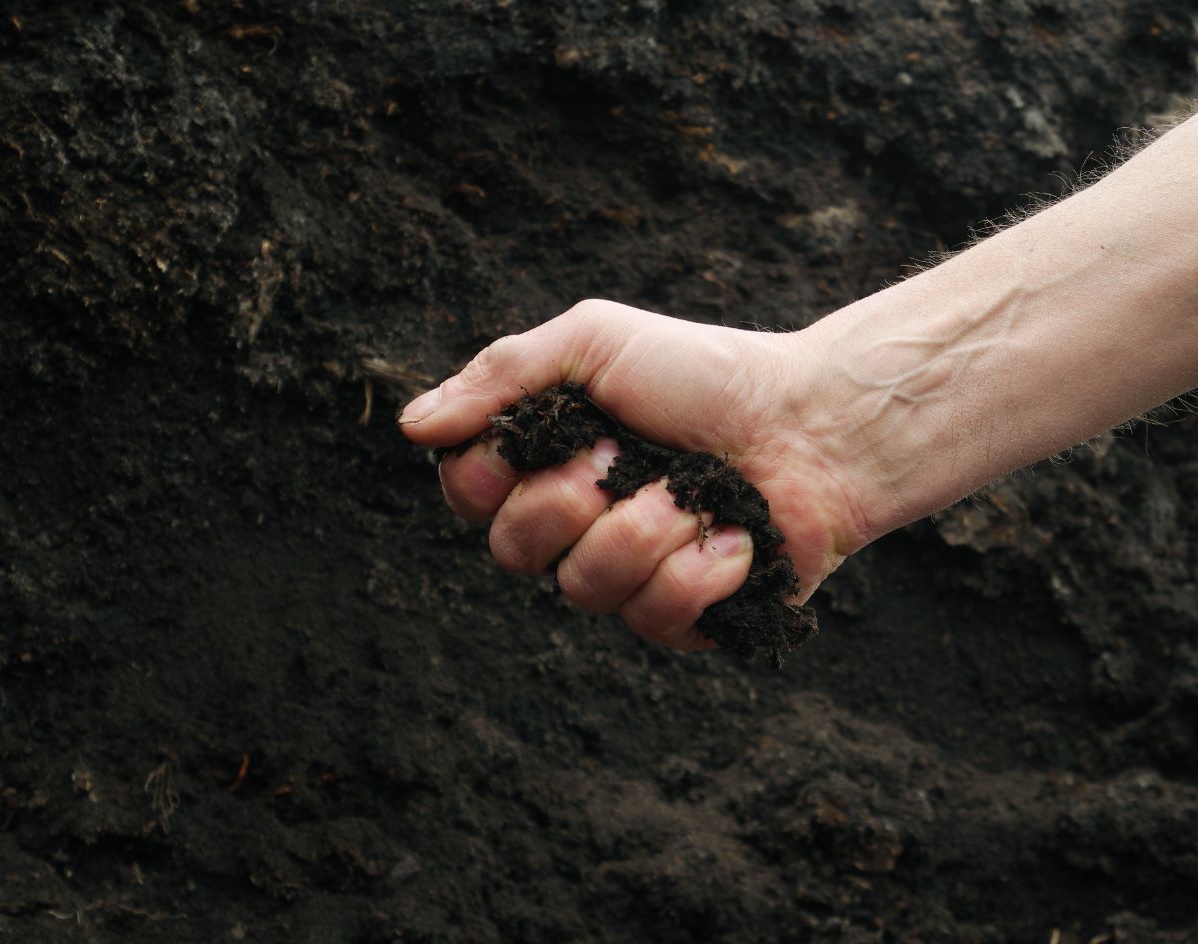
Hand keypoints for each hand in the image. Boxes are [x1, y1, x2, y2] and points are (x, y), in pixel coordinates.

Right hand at [399, 299, 874, 650]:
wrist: (811, 423)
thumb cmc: (702, 375)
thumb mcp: (593, 343)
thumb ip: (500, 376)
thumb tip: (409, 426)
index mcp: (546, 461)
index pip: (467, 493)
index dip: (490, 476)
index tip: (547, 437)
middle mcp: (575, 525)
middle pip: (512, 551)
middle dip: (569, 499)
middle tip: (622, 456)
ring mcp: (627, 576)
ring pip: (583, 589)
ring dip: (643, 529)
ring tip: (693, 495)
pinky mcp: (682, 617)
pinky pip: (653, 618)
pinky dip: (699, 570)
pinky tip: (735, 539)